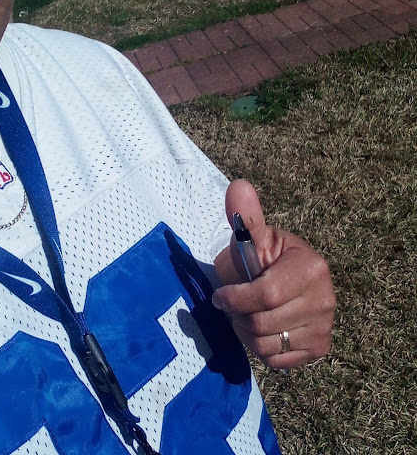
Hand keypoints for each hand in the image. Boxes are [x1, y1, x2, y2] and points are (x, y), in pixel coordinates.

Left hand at [212, 179, 335, 368]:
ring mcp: (325, 326)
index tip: (220, 295)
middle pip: (262, 324)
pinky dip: (260, 349)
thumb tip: (238, 186)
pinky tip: (264, 328)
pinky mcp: (320, 348)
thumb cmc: (262, 257)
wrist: (282, 280)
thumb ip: (245, 217)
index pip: (265, 295)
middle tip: (235, 304)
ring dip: (246, 332)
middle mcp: (326, 298)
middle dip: (238, 316)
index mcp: (311, 268)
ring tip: (248, 314)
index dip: (235, 298)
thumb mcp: (254, 238)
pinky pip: (276, 360)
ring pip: (265, 345)